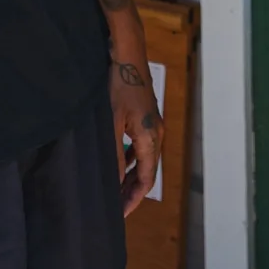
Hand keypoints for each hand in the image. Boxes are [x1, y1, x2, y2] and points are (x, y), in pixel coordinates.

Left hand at [109, 55, 163, 216]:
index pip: (146, 180)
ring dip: (130, 175)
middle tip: (114, 207)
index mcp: (151, 138)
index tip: (119, 215)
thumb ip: (113, 155)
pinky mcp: (145, 114)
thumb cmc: (118, 85)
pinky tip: (117, 160)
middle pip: (147, 171)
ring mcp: (152, 122)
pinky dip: (130, 158)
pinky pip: (140, 145)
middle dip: (131, 191)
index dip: (133, 200)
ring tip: (113, 188)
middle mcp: (157, 132)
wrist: (127, 52)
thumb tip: (111, 184)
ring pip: (143, 158)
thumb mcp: (112, 123)